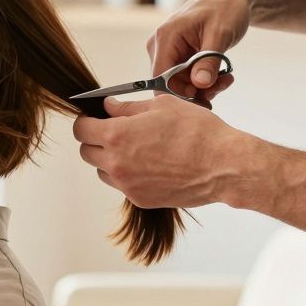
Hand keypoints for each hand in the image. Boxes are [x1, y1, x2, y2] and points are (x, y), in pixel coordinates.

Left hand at [72, 95, 249, 208]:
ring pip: (102, 170)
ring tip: (136, 149)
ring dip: (110, 159)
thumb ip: (128, 107)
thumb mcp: (161, 106)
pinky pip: (122, 185)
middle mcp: (116, 163)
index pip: (81, 130)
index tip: (94, 119)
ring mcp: (127, 185)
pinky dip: (128, 175)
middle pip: (86, 152)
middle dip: (95, 140)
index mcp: (117, 136)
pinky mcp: (140, 199)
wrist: (224, 165)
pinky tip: (149, 164)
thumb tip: (108, 106)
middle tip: (115, 132)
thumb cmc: (197, 131)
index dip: (86, 121)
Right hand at [147, 0, 256, 103]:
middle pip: (169, 83)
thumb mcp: (220, 34)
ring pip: (179, 83)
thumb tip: (199, 85)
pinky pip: (186, 77)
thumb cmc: (226, 7)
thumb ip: (209, 61)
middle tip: (221, 86)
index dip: (179, 93)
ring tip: (226, 79)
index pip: (160, 78)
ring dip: (203, 87)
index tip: (205, 98)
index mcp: (166, 37)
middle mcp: (160, 45)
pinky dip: (204, 80)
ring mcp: (168, 50)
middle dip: (195, 91)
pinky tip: (222, 75)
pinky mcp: (178, 55)